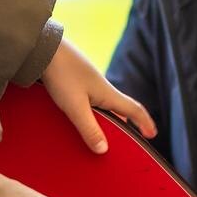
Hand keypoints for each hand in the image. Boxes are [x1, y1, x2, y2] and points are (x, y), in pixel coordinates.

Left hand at [41, 38, 156, 152]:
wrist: (43, 47)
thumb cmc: (61, 75)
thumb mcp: (75, 106)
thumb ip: (89, 128)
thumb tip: (103, 150)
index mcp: (107, 93)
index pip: (133, 109)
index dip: (144, 122)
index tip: (152, 134)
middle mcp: (101, 86)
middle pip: (119, 106)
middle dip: (126, 122)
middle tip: (128, 137)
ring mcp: (88, 80)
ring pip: (104, 102)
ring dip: (108, 116)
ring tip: (103, 130)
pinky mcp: (75, 77)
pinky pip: (90, 98)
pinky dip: (93, 110)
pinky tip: (81, 113)